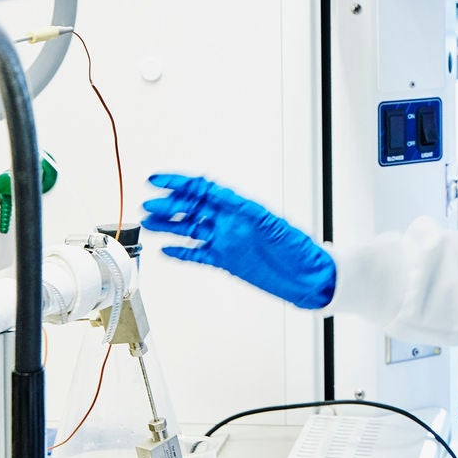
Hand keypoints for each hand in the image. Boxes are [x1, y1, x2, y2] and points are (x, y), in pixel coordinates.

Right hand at [141, 173, 335, 309]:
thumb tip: (230, 202)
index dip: (179, 183)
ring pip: (191, 230)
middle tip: (148, 206)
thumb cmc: (300, 249)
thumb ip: (250, 214)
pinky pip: (199, 254)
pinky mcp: (227, 261)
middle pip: (192, 209)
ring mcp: (227, 241)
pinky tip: (167, 250)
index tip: (157, 180)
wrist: (309, 277)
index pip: (203, 190)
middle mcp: (230, 222)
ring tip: (149, 223)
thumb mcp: (275, 226)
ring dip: (170, 226)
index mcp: (240, 208)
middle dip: (168, 205)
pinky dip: (182, 252)